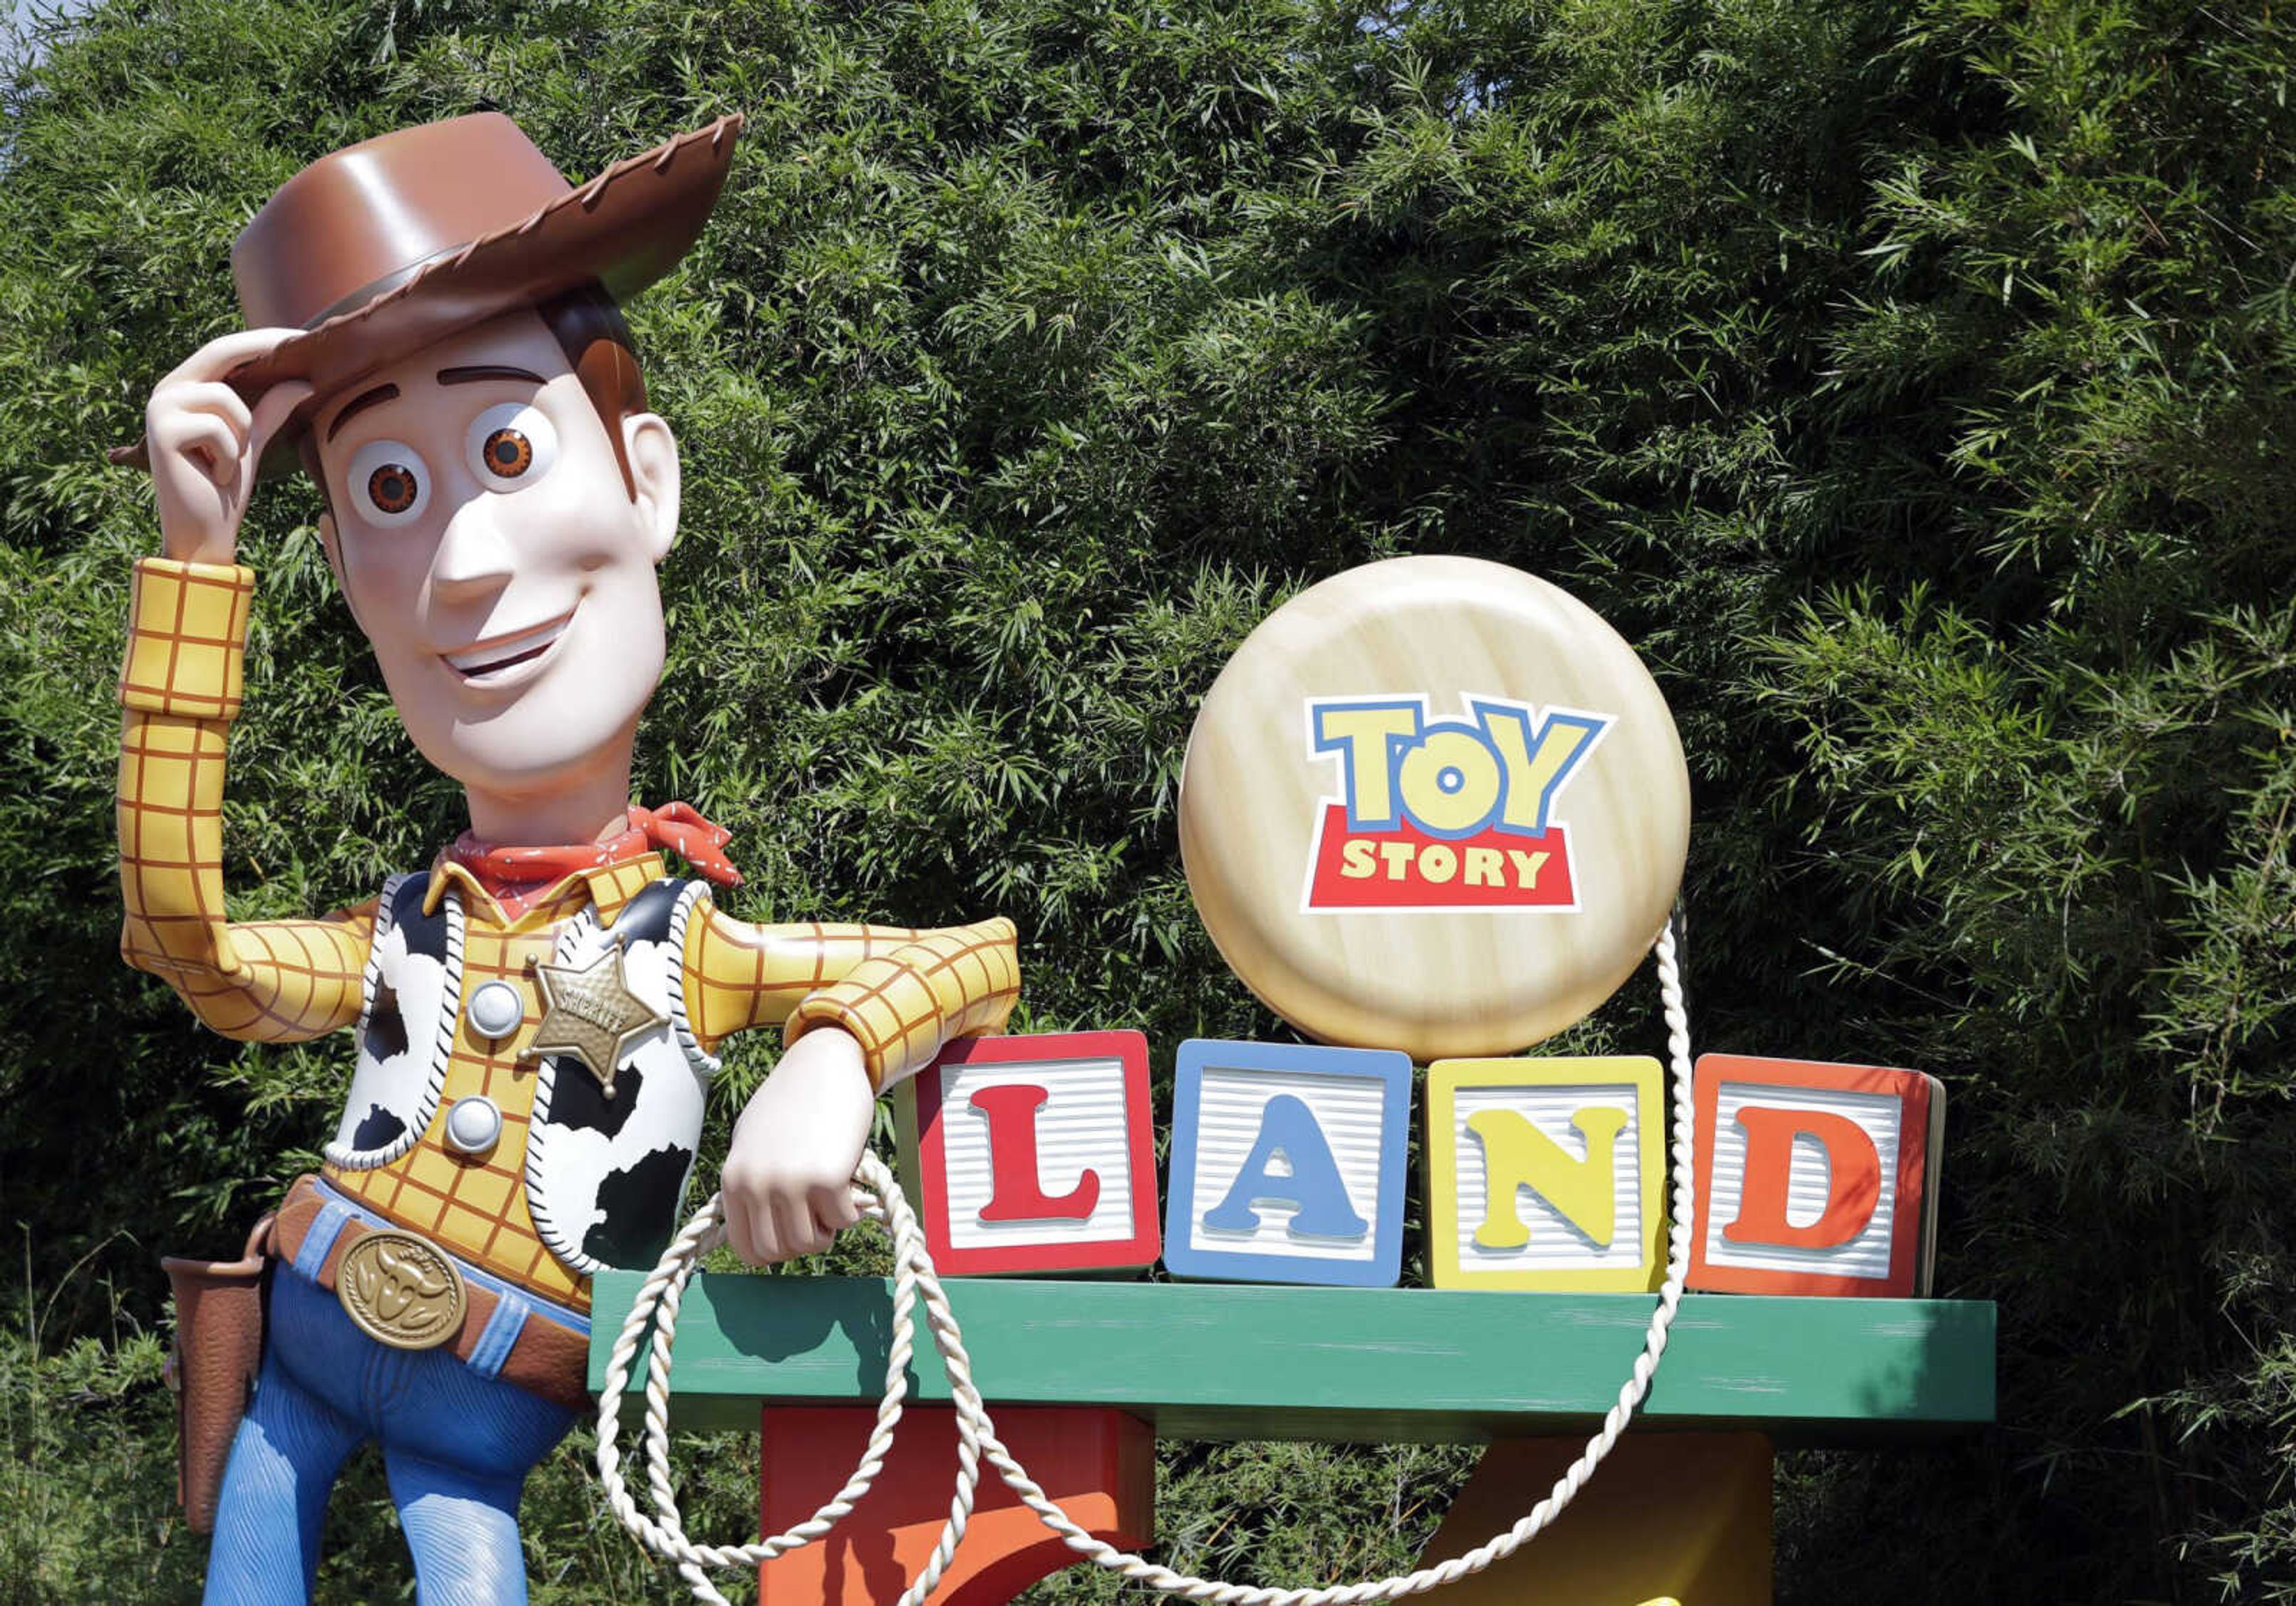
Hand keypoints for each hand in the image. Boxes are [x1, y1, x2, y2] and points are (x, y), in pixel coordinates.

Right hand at [145, 329, 312, 565]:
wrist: (203, 532)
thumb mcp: (252, 442)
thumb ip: (270, 409)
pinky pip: (220, 429)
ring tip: (226, 464)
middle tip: (304, 342)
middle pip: (220, 353)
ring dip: (242, 438)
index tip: (301, 335)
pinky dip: (229, 458)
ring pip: (227, 400)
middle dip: (264, 348)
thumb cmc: (223, 489)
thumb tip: (304, 381)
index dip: (261, 339)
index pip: (224, 350)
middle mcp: (166, 391)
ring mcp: (159, 408)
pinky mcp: (161, 430)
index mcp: (185, 388)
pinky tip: (214, 476)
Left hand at [720, 1026, 873, 1263]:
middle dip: (803, 1241)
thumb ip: (751, 1183)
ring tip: (833, 1197)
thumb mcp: (752, 1143)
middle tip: (818, 1215)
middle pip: (780, 1252)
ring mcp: (791, 1182)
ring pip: (811, 1243)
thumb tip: (763, 1227)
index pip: (747, 1249)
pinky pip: (842, 1221)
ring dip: (828, 1227)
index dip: (775, 1250)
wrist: (823, 1062)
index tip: (793, 1231)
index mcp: (733, 1179)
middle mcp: (757, 1185)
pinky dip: (851, 1210)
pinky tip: (849, 1184)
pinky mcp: (827, 1177)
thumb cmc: (791, 1101)